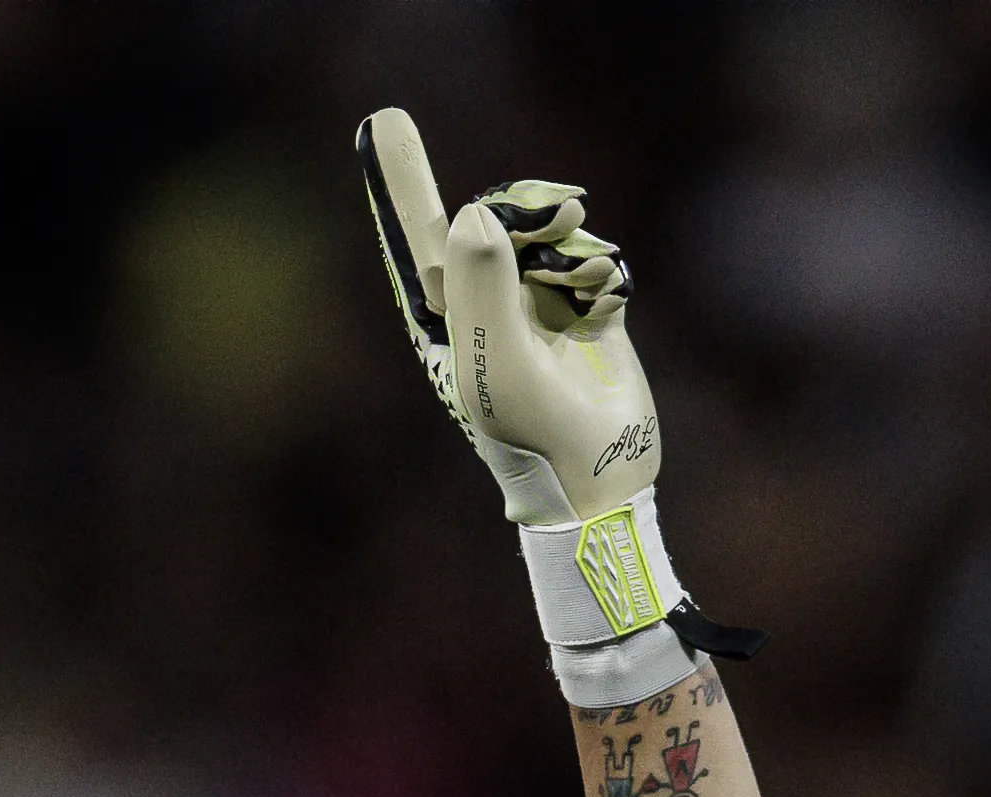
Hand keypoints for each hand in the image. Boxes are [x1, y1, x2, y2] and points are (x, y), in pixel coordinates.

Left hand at [355, 107, 655, 529]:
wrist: (597, 482)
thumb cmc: (529, 436)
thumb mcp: (496, 364)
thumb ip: (482, 285)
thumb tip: (476, 211)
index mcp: (443, 317)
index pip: (417, 238)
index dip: (402, 181)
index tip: (383, 121)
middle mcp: (485, 304)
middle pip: (494, 218)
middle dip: (528, 208)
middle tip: (565, 214)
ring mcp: (535, 305)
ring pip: (550, 233)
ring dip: (573, 245)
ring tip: (585, 284)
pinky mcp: (585, 311)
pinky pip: (594, 260)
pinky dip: (603, 272)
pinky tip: (606, 306)